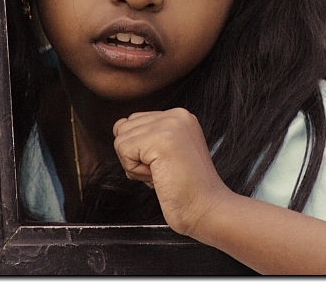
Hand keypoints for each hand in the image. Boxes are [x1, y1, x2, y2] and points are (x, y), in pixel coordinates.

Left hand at [112, 108, 230, 236]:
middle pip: (125, 128)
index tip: (166, 164)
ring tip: (162, 173)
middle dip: (136, 156)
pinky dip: (136, 172)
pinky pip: (124, 151)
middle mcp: (176, 115)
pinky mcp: (162, 139)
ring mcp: (170, 125)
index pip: (134, 121)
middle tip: (164, 170)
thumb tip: (118, 127)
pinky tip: (160, 176)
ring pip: (121, 140)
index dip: (140, 150)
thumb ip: (146, 136)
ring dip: (136, 165)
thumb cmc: (188, 190)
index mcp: (180, 117)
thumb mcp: (168, 153)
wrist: (207, 208)